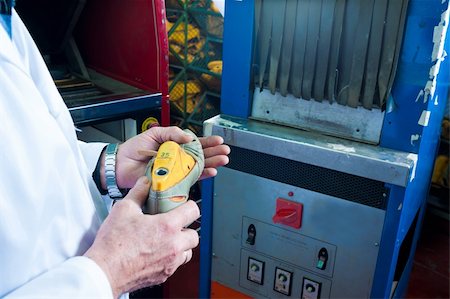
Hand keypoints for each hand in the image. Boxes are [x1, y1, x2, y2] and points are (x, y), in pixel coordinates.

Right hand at [84, 176, 199, 297]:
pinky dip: (171, 259)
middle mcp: (174, 245)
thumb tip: (144, 183)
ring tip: (166, 240)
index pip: (193, 211)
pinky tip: (157, 252)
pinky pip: (175, 265)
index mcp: (168, 226)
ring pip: (188, 252)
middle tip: (173, 225)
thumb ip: (138, 193)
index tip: (182, 206)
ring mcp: (170, 263)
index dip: (189, 206)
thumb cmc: (113, 243)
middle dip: (186, 229)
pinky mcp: (163, 275)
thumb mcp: (124, 209)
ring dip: (181, 245)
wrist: (104, 271)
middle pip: (194, 235)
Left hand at [113, 126, 229, 188]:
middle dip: (214, 153)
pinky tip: (210, 172)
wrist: (121, 164)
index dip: (207, 142)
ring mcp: (175, 171)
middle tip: (225, 151)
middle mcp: (177, 159)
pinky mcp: (171, 181)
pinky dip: (200, 176)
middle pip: (200, 156)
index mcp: (174, 146)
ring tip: (223, 160)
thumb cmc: (135, 149)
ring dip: (211, 164)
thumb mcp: (155, 133)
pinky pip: (189, 180)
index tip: (218, 140)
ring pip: (197, 167)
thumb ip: (172, 132)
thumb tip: (189, 137)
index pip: (194, 144)